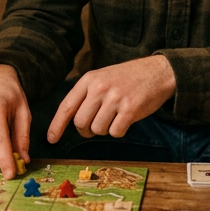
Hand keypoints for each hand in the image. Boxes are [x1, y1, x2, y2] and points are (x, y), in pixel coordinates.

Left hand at [46, 56, 176, 142]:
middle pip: (81, 122)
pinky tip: (125, 119)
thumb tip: (72, 121)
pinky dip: (119, 131)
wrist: (157, 72)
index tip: (51, 139)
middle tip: (95, 127)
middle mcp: (99, 88)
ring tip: (114, 118)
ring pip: (97, 129)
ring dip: (104, 130)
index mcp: (89, 80)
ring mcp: (115, 98)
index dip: (57, 125)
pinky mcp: (130, 109)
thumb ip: (86, 95)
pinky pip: (115, 132)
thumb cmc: (127, 78)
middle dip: (86, 130)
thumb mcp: (102, 78)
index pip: (67, 106)